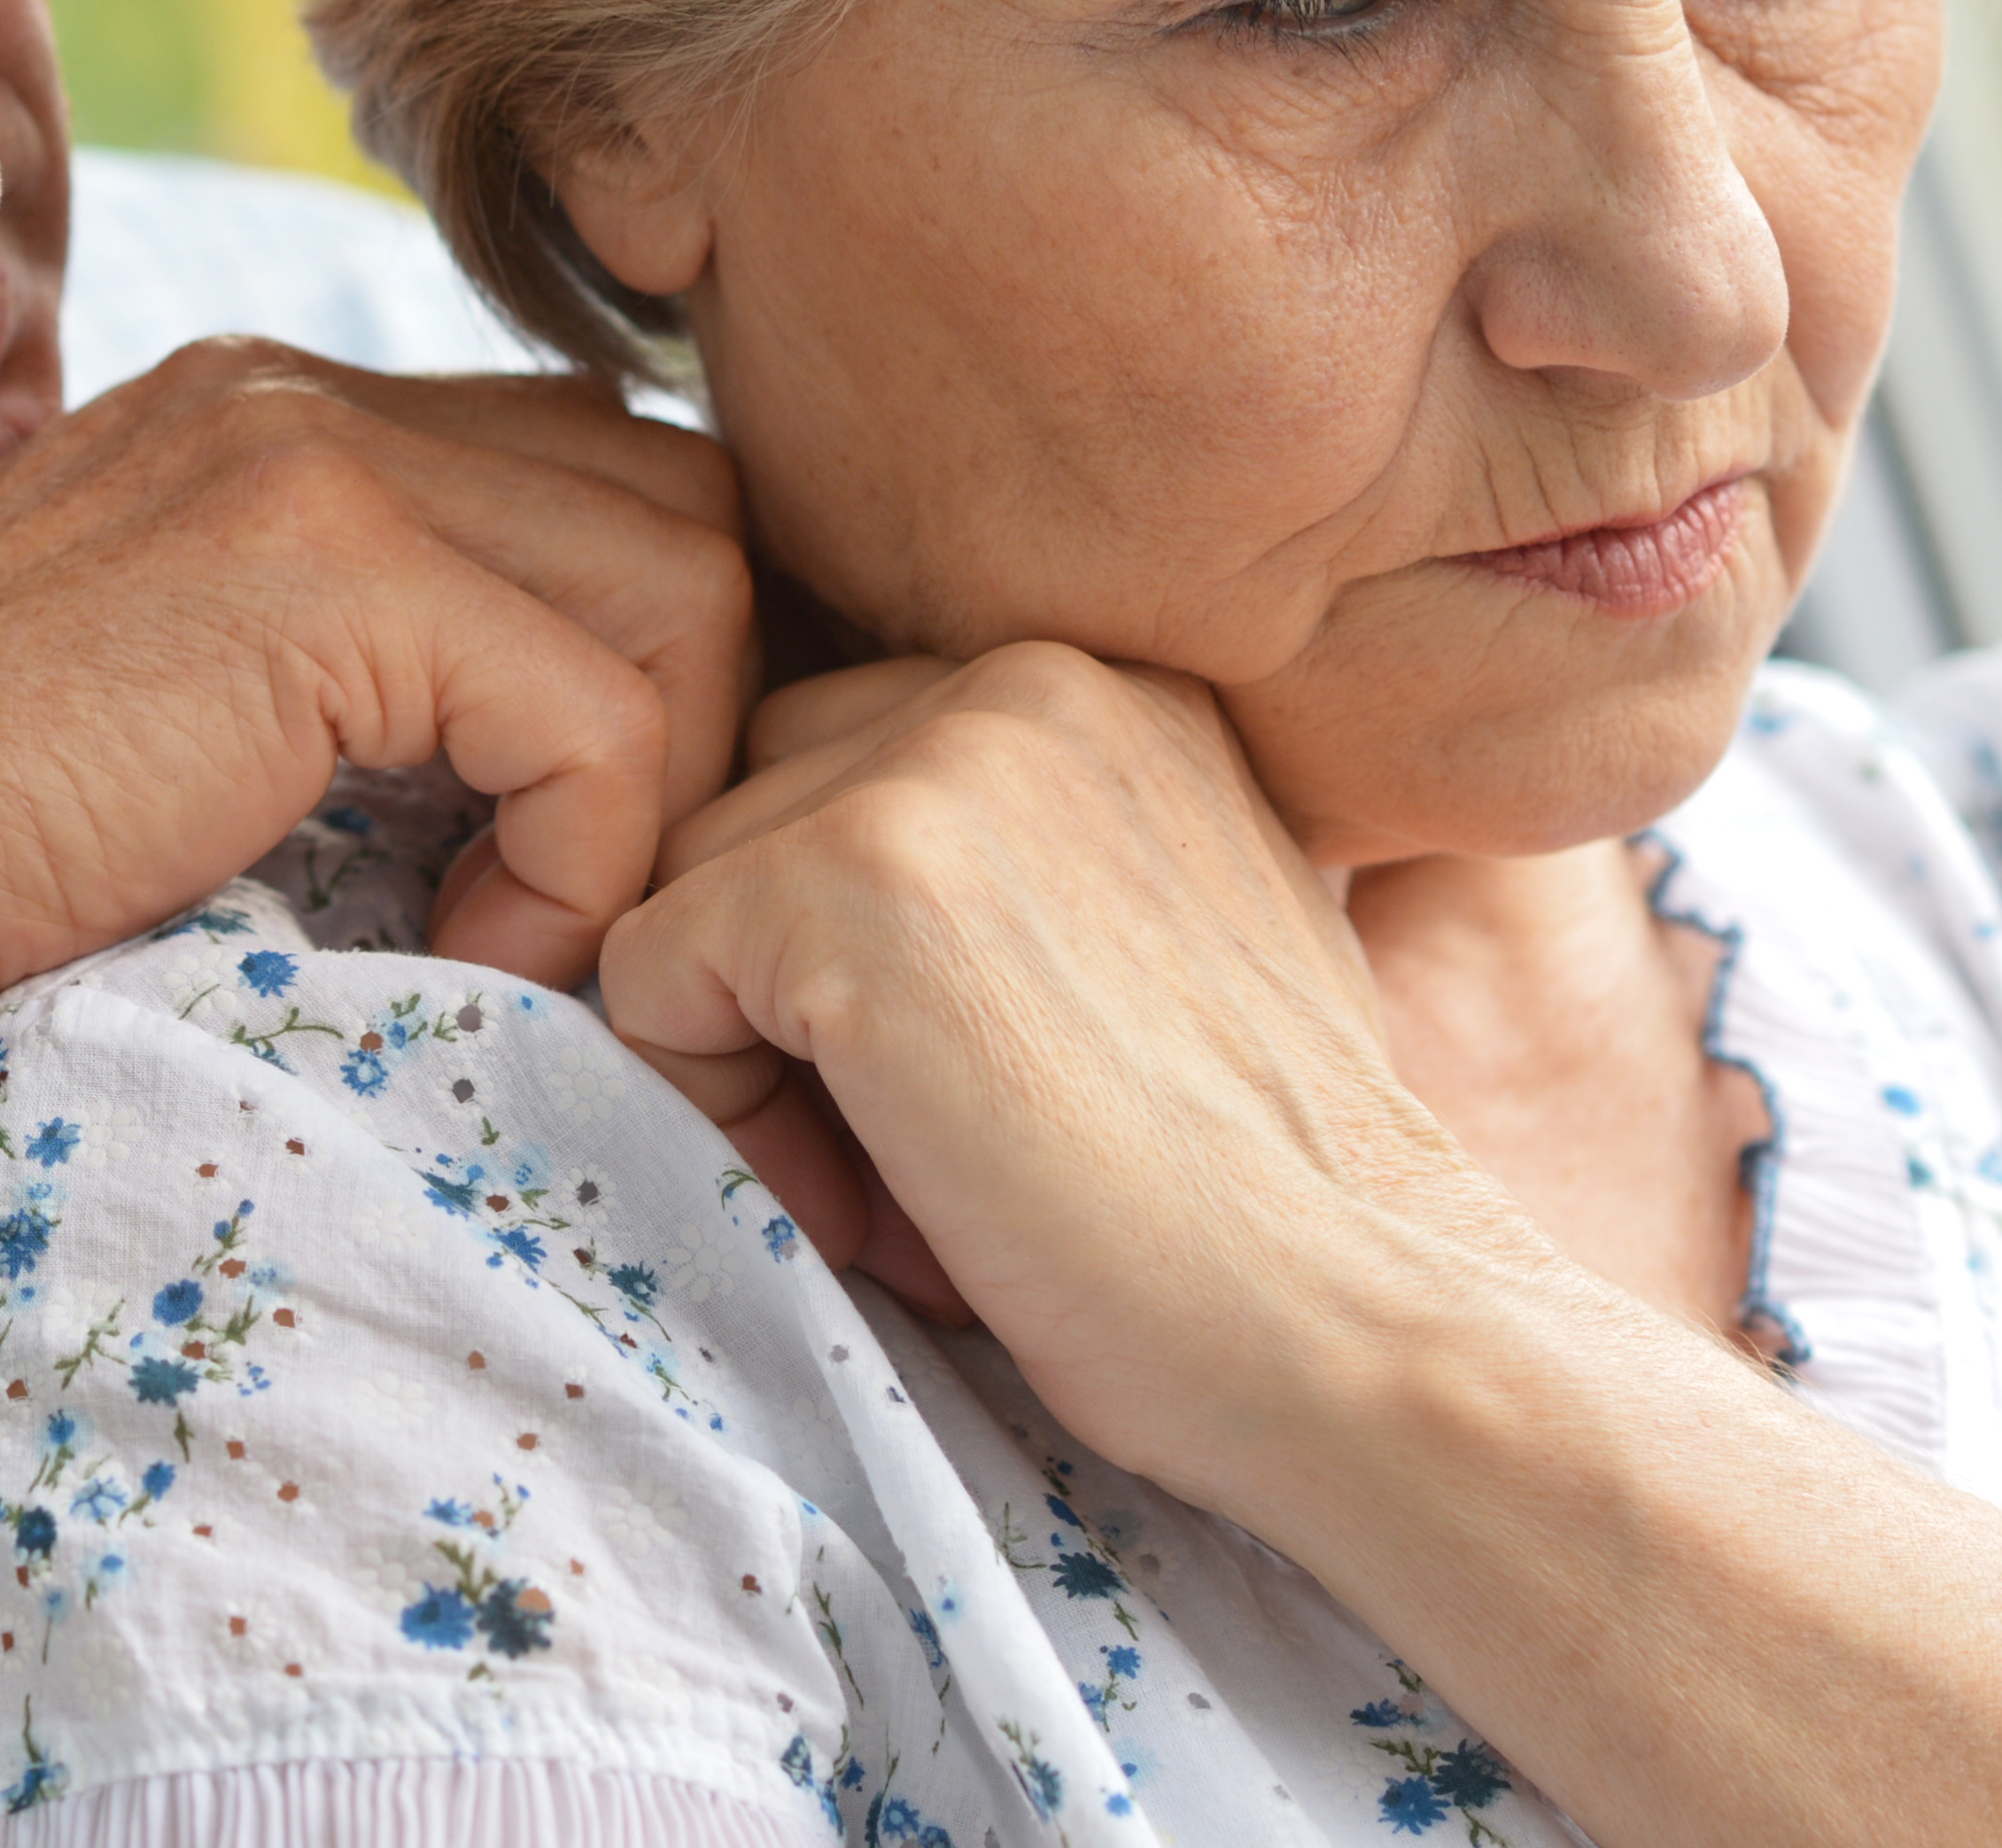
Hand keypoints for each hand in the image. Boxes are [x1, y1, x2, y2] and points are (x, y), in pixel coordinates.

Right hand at [0, 339, 751, 994]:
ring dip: (653, 795)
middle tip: (596, 894)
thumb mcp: (189, 731)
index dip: (651, 675)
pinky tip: (471, 951)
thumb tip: (556, 779)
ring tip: (524, 931)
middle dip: (701, 717)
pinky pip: (604, 712)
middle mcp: (309, 397)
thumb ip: (353, 691)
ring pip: (692, 584)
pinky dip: (584, 861)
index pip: (597, 482)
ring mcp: (316, 457)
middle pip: (686, 504)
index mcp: (278, 424)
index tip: (578, 855)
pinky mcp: (326, 568)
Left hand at [597, 642, 1533, 1508]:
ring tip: (917, 1188)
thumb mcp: (1158, 945)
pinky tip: (877, 1199)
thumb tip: (805, 910)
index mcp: (1108, 686)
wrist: (1362, 1324)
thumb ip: (1019, 872)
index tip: (977, 1099)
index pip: (850, 768)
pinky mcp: (849, 881)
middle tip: (928, 1161)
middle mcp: (1026, 678)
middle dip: (790, 992)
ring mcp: (936, 765)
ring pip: (687, 889)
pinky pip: (639, 974)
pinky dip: (715, 1113)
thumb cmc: (1266, 1202)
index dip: (865, 960)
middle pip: (753, 811)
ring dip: (756, 1063)